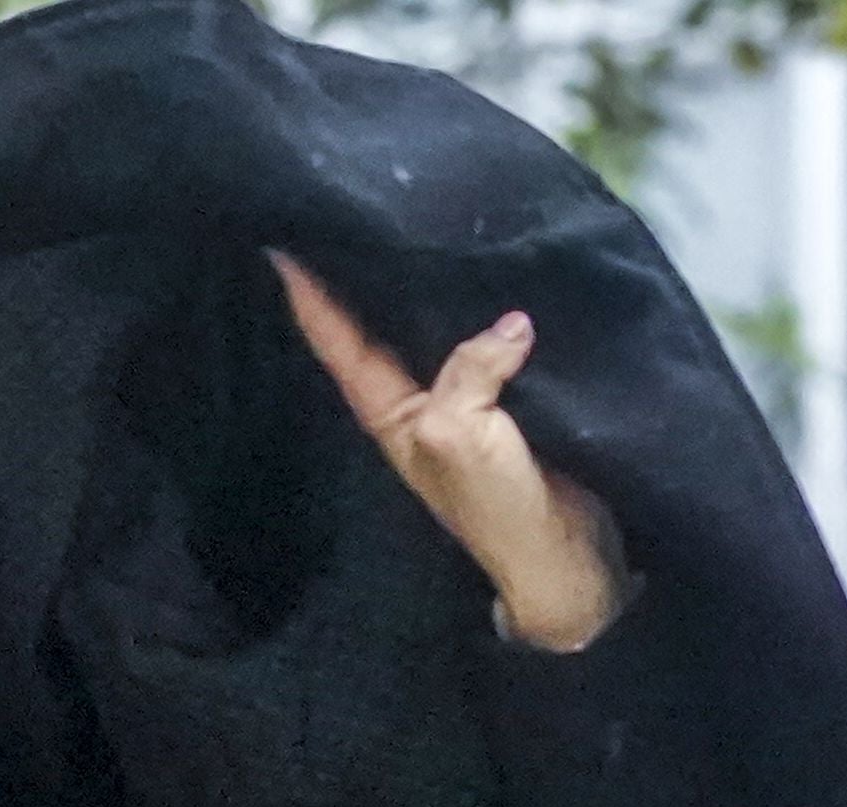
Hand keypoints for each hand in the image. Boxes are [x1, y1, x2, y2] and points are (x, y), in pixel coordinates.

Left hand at [270, 251, 622, 652]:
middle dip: (366, 273)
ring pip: (436, 327)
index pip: (337, 341)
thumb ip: (470, 368)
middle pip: (381, 325)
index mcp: (389, 411)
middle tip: (354, 206)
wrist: (566, 560)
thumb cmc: (497, 508)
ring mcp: (463, 402)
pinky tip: (493, 268)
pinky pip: (488, 342)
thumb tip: (511, 323)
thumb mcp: (460, 434)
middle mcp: (418, 401)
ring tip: (420, 220)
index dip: (308, 294)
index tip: (280, 241)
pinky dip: (488, 307)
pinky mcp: (511, 401)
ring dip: (429, 284)